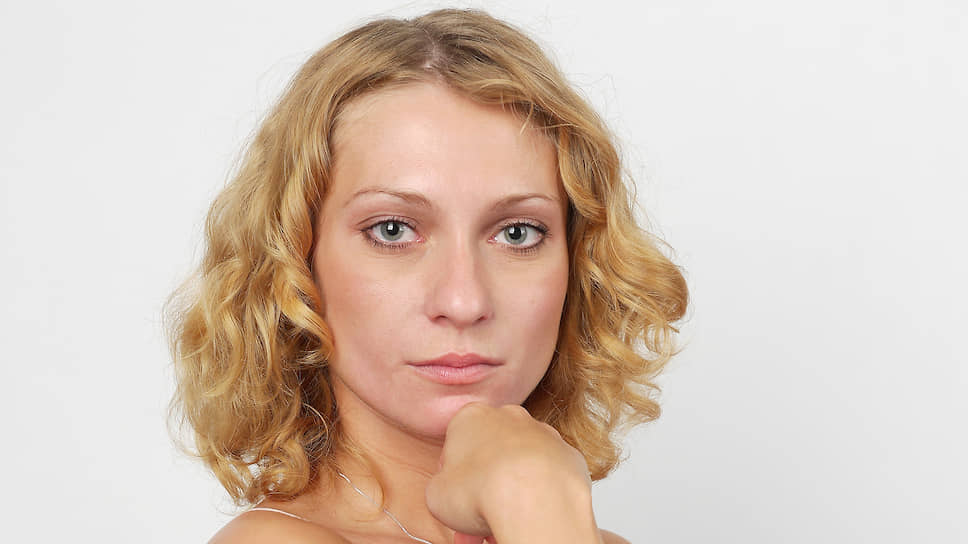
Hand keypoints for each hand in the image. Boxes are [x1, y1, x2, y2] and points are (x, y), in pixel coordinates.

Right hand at [425, 403, 599, 543]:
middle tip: (478, 519)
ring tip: (504, 524)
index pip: (456, 445)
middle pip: (490, 454)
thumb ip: (441, 486)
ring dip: (511, 493)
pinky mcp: (567, 454)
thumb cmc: (482, 491)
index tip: (455, 500)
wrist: (533, 498)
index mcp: (472, 417)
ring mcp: (542, 433)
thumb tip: (450, 494)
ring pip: (520, 465)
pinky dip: (540, 494)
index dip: (453, 479)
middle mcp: (509, 417)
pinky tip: (530, 517)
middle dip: (483, 486)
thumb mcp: (436, 495)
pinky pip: (549, 476)